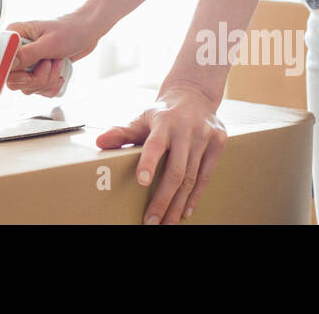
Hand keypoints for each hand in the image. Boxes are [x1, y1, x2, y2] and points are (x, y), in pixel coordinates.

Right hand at [3, 10, 99, 96]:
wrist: (86, 33)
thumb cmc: (70, 30)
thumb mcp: (49, 42)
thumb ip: (28, 54)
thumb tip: (9, 64)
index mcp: (15, 36)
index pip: (0, 62)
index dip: (12, 72)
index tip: (27, 73)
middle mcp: (18, 51)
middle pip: (13, 80)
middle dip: (36, 78)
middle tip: (48, 64)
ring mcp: (27, 63)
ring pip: (27, 87)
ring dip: (47, 81)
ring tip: (57, 63)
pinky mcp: (37, 72)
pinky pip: (38, 90)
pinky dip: (52, 85)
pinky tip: (59, 71)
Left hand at [95, 84, 227, 224]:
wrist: (194, 94)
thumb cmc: (163, 113)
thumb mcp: (142, 117)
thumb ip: (122, 132)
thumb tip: (99, 142)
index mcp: (164, 121)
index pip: (155, 143)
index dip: (148, 162)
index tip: (141, 182)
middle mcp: (186, 128)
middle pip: (176, 170)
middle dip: (163, 199)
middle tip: (151, 221)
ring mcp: (205, 135)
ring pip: (192, 177)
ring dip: (178, 204)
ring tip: (167, 223)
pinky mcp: (219, 142)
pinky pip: (206, 175)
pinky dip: (195, 196)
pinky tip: (185, 212)